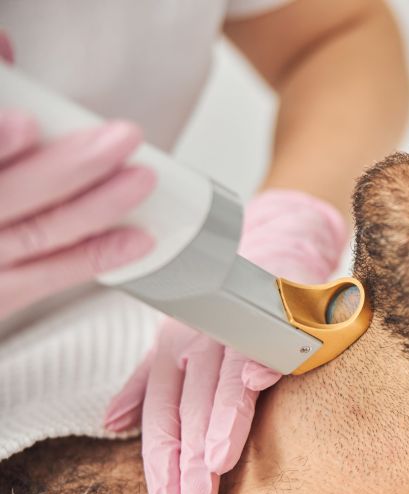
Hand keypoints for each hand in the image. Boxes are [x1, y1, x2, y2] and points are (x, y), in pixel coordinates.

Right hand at [0, 32, 154, 318]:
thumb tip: (4, 47)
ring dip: (98, 206)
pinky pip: (49, 278)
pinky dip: (95, 257)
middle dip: (72, 166)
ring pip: (40, 233)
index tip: (26, 124)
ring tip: (142, 180)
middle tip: (121, 139)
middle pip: (11, 195)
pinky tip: (137, 239)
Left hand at [103, 189, 347, 493]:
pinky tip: (259, 383)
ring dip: (222, 418)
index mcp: (176, 349)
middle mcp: (203, 337)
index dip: (162, 456)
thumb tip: (111, 424)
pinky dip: (265, 356)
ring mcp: (240, 321)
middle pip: (193, 402)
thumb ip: (149, 385)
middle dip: (192, 455)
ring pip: (226, 376)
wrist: (277, 249)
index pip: (164, 411)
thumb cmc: (228, 308)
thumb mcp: (178, 344)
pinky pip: (272, 333)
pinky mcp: (279, 305)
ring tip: (217, 462)